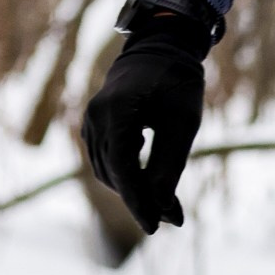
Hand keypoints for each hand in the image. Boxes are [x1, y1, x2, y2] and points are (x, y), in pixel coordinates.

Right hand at [80, 28, 204, 232]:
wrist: (159, 49)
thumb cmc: (176, 81)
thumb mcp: (184, 121)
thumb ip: (171, 162)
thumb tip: (161, 204)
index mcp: (116, 110)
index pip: (121, 167)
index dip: (137, 200)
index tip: (155, 226)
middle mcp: (95, 117)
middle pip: (113, 173)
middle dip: (141, 199)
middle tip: (173, 218)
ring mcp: (91, 121)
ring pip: (107, 171)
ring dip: (133, 190)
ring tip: (166, 205)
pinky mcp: (95, 125)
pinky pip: (106, 160)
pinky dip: (126, 175)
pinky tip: (149, 180)